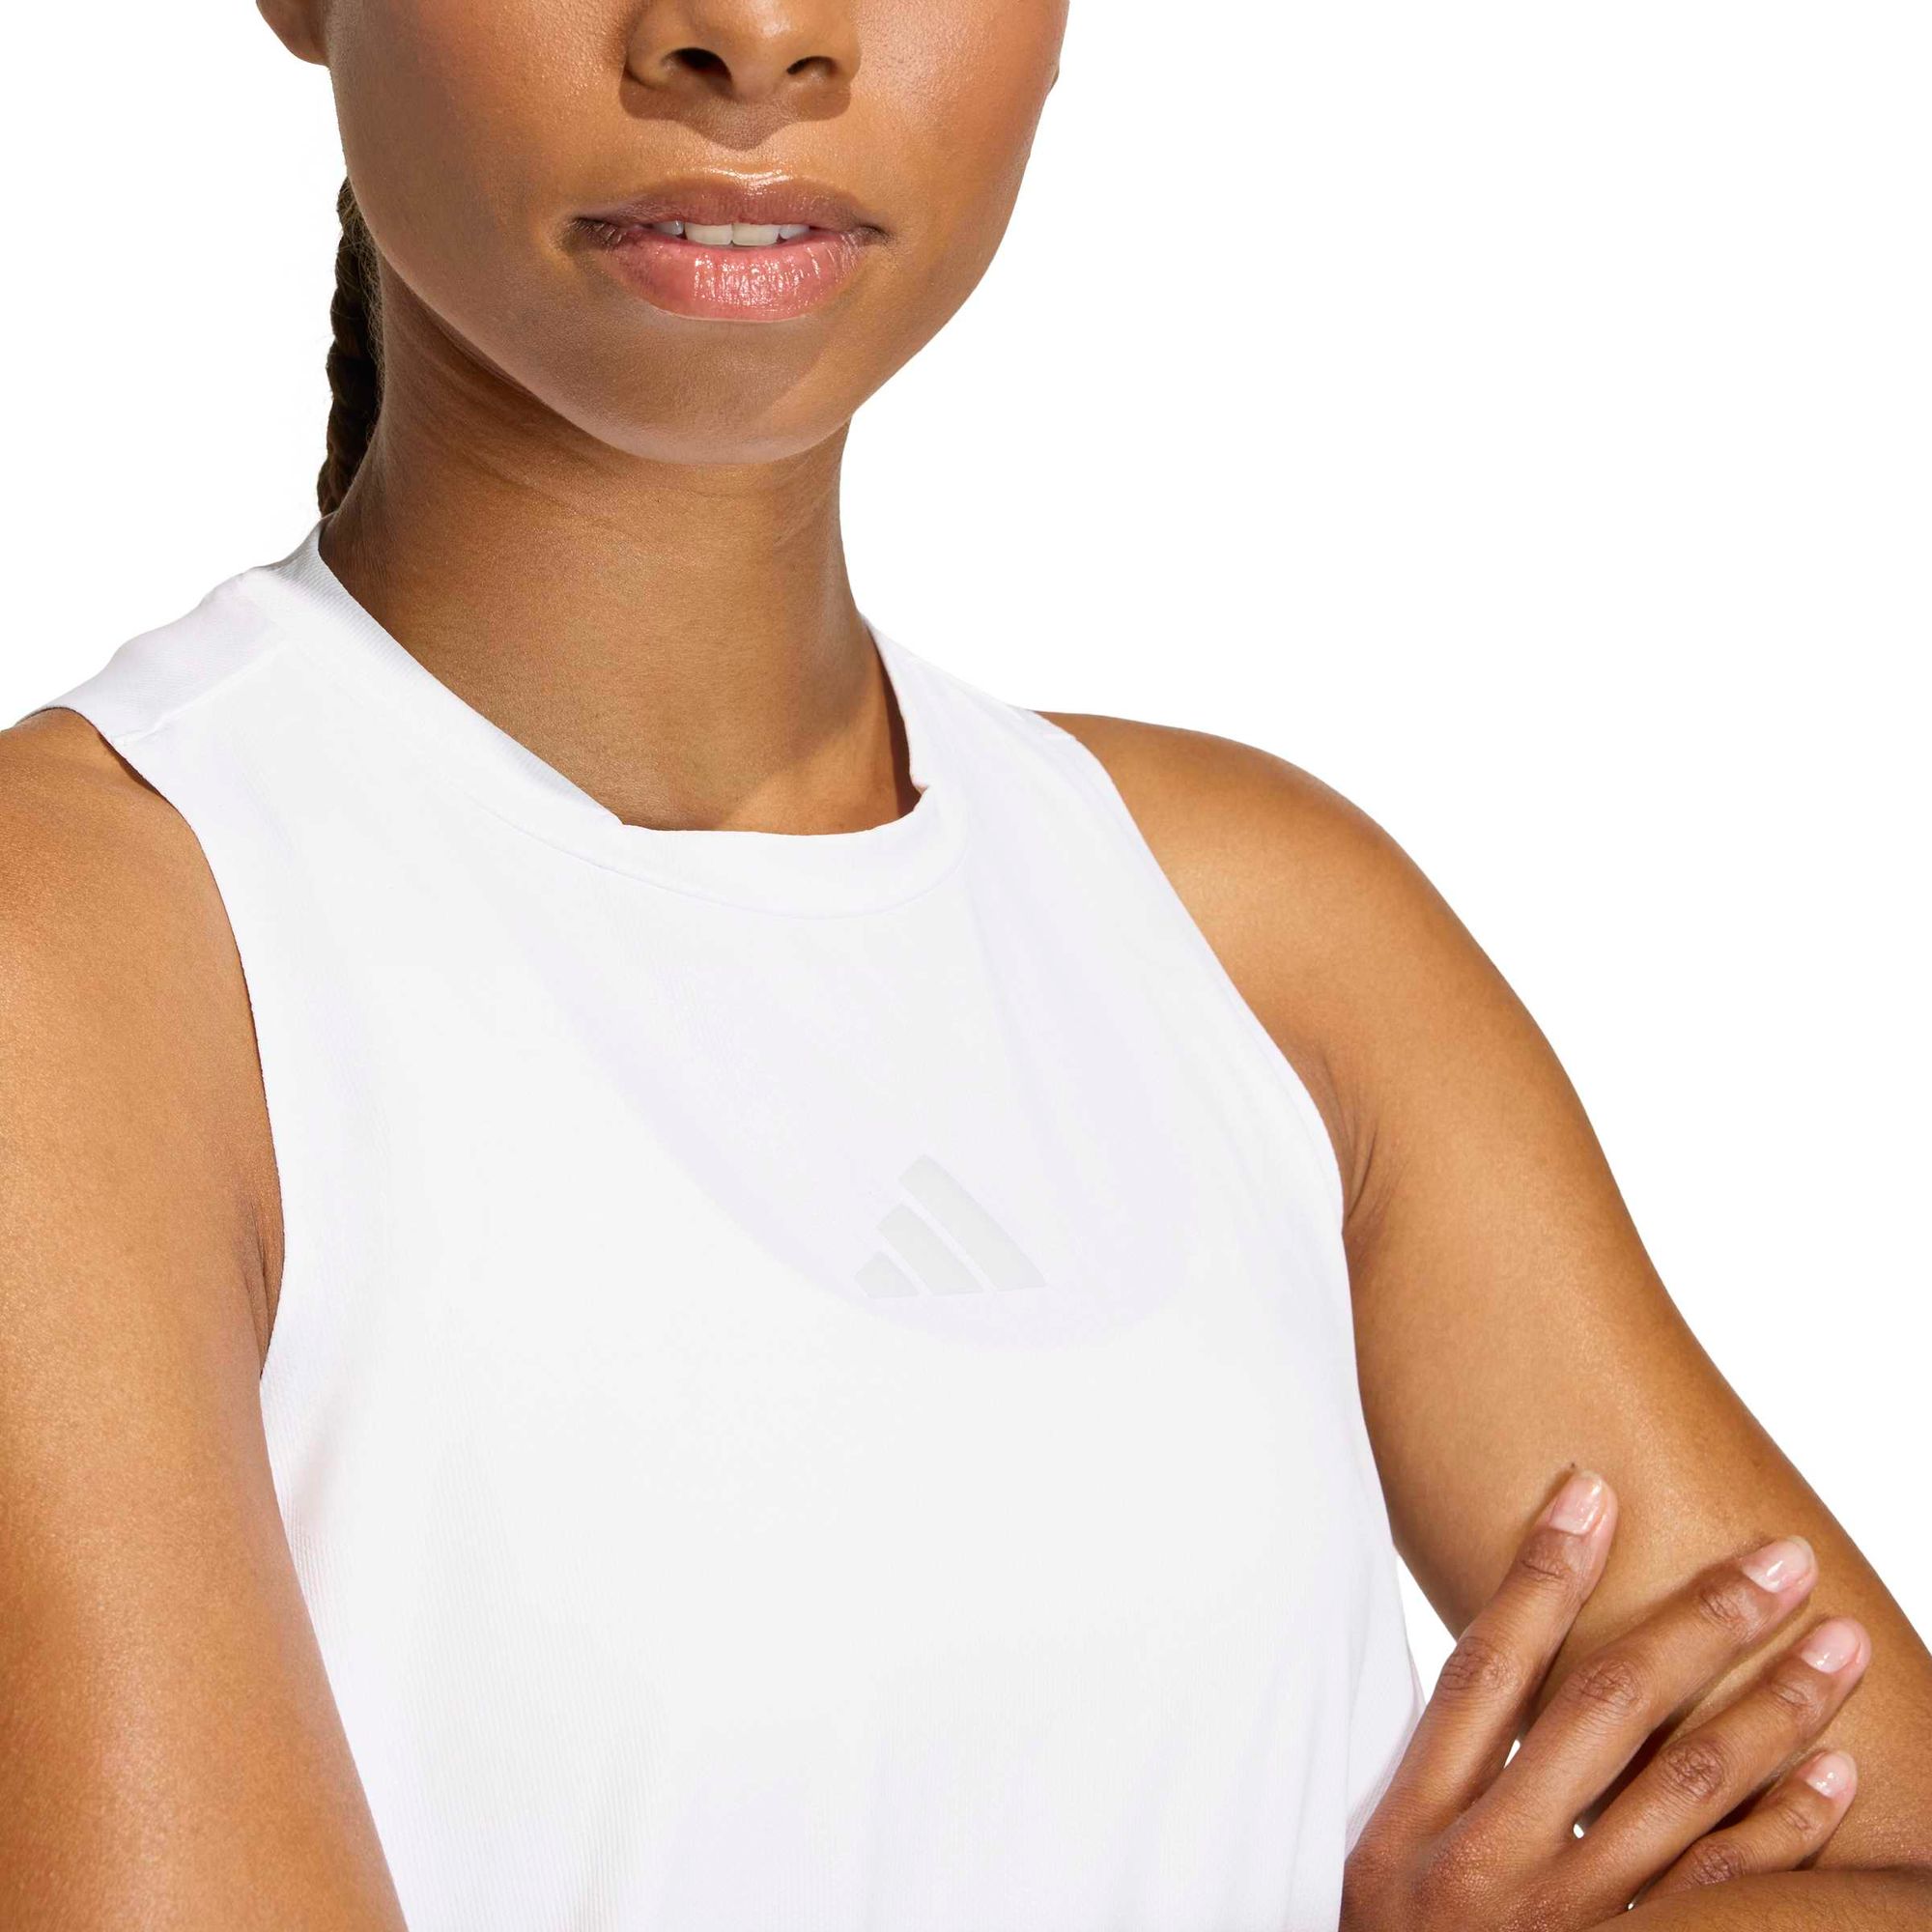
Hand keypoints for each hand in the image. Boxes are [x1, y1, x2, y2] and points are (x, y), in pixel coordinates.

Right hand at [1342, 1470, 1869, 1928]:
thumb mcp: (1377, 1872)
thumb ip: (1435, 1782)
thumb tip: (1496, 1665)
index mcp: (1412, 1826)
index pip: (1485, 1668)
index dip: (1538, 1574)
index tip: (1592, 1487)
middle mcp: (1491, 1868)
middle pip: (1607, 1710)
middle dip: (1700, 1622)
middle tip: (1779, 1558)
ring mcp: (1571, 1930)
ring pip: (1690, 1791)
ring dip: (1775, 1709)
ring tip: (1838, 1642)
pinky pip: (1729, 1895)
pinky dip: (1790, 1828)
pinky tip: (1836, 1771)